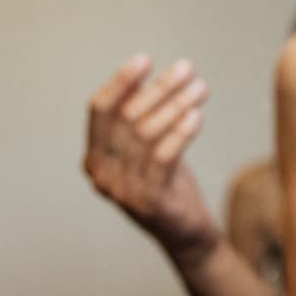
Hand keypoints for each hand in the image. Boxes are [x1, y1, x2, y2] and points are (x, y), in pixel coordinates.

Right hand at [82, 56, 218, 264]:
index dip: (120, 82)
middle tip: (187, 67)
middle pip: (128, 117)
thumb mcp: (148, 149)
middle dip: (159, 88)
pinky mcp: (150, 202)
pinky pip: (164, 158)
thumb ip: (139, 121)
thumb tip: (145, 78)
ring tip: (201, 87)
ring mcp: (124, 191)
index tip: (145, 60)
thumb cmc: (167, 184)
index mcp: (95, 159)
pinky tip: (196, 115)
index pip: (100, 111)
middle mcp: (103, 175)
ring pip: (148, 134)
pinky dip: (180, 133)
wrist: (186, 236)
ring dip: (177, 104)